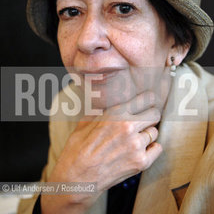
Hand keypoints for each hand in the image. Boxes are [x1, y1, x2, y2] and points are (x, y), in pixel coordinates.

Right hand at [41, 91, 161, 213]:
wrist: (77, 179)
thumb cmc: (77, 150)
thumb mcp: (84, 123)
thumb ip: (100, 113)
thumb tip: (107, 107)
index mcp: (116, 114)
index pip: (145, 99)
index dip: (148, 100)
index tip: (149, 101)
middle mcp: (128, 127)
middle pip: (155, 114)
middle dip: (151, 116)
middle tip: (145, 120)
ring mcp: (136, 145)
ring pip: (154, 132)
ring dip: (147, 134)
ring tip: (136, 138)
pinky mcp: (141, 162)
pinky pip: (157, 148)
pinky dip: (152, 148)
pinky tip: (143, 149)